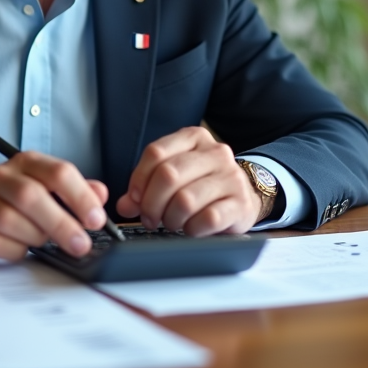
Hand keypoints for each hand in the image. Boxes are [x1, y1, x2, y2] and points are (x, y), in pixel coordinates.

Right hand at [0, 152, 108, 261]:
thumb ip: (75, 190)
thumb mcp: (45, 187)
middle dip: (61, 224)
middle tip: (81, 244)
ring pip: (11, 221)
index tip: (96, 219)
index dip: (81, 197)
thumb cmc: (11, 198)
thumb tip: (100, 194)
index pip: (58, 172)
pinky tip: (20, 248)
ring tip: (42, 241)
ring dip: (35, 237)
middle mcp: (1, 176)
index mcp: (26, 163)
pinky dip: (15, 251)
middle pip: (32, 196)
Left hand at [116, 125, 260, 235]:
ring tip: (172, 223)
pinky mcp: (241, 203)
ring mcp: (231, 177)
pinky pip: (207, 219)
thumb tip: (124, 205)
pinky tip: (192, 228)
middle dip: (151, 203)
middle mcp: (215, 153)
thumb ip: (146, 187)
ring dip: (171, 218)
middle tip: (149, 218)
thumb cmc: (203, 186)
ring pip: (185, 199)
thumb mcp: (175, 177)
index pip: (156, 152)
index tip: (134, 199)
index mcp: (194, 138)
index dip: (138, 180)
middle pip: (168, 175)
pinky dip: (192, 229)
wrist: (243, 197)